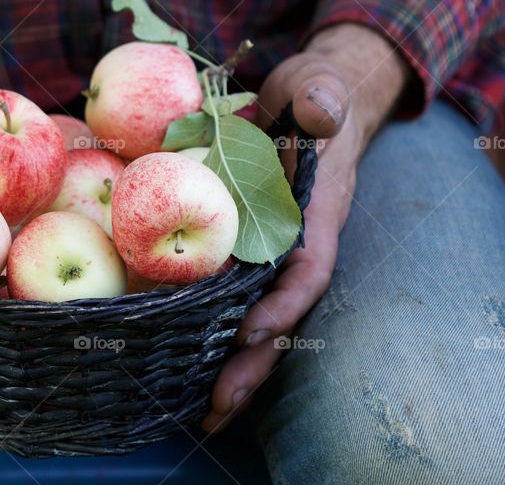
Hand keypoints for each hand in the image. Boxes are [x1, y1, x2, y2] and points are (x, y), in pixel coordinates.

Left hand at [202, 23, 410, 431]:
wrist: (309, 105)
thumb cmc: (314, 97)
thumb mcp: (318, 87)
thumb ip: (322, 99)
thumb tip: (321, 113)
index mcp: (317, 219)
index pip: (308, 270)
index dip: (284, 304)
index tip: (251, 331)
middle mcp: (296, 248)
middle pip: (280, 317)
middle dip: (253, 364)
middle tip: (216, 408)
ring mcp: (270, 257)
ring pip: (254, 322)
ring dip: (231, 368)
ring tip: (202, 417)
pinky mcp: (242, 256)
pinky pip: (228, 303)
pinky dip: (211, 338)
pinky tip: (182, 370)